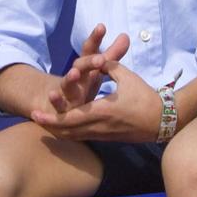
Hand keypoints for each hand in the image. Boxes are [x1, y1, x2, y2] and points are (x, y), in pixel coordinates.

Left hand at [32, 60, 161, 141]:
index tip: (36, 113)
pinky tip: (63, 127)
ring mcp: (103, 134)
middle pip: (67, 131)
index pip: (70, 118)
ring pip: (74, 137)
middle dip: (48, 126)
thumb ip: (107, 66)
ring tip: (44, 123)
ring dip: (57, 130)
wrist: (163, 119)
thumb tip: (95, 58)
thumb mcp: (126, 76)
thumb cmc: (145, 96)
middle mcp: (99, 126)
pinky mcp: (107, 137)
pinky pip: (83, 137)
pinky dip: (70, 133)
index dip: (51, 118)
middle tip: (34, 118)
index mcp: (101, 111)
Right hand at [41, 24, 129, 113]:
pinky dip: (54, 100)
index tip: (101, 27)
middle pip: (80, 66)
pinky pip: (57, 105)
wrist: (52, 104)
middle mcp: (75, 77)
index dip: (95, 39)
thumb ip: (111, 56)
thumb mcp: (96, 72)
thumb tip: (126, 35)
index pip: (90, 51)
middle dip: (89, 61)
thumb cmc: (80, 86)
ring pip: (67, 84)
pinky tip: (52, 95)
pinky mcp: (59, 109)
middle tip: (100, 59)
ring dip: (69, 78)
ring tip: (74, 73)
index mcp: (86, 68)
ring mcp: (66, 92)